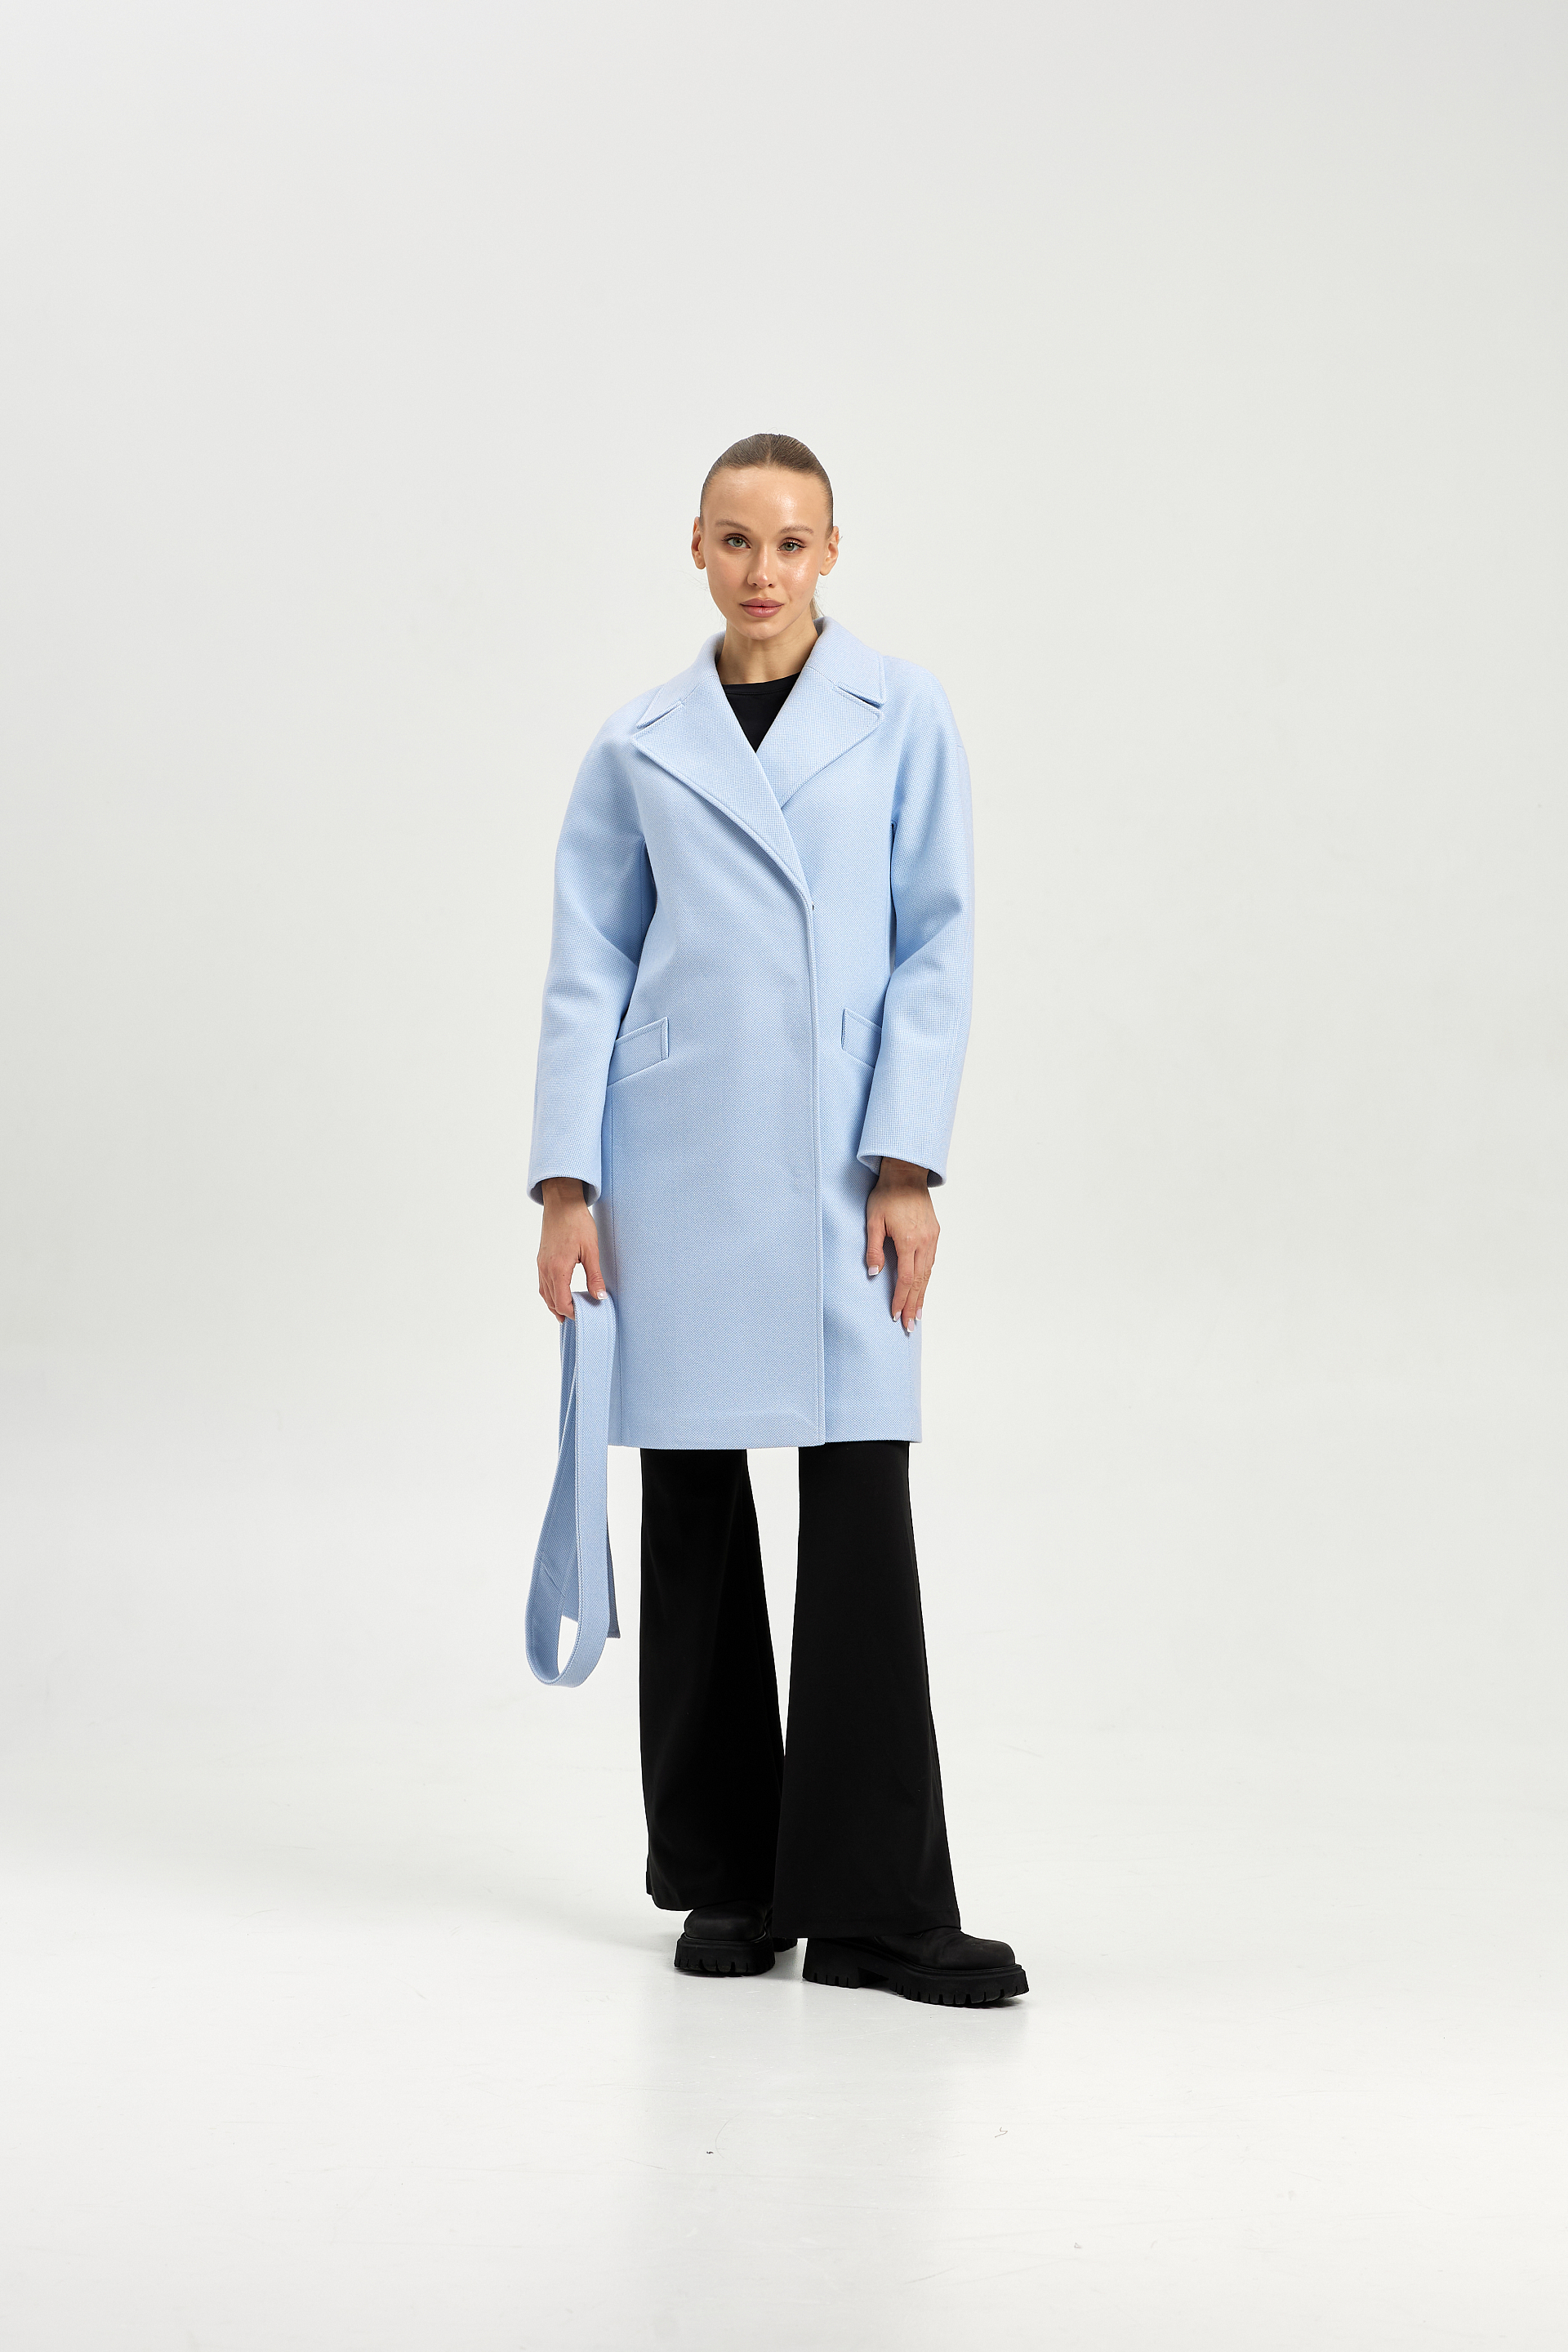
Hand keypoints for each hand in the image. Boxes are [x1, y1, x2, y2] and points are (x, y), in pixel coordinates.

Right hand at [537, 1177, 606, 1321]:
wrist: (561, 1203)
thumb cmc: (577, 1223)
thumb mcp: (591, 1250)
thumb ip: (594, 1276)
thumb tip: (599, 1297)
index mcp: (558, 1269)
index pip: (563, 1302)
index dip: (574, 1313)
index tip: (587, 1315)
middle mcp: (545, 1269)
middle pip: (551, 1301)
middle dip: (564, 1312)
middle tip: (580, 1318)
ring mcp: (541, 1264)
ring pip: (545, 1293)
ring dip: (555, 1305)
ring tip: (569, 1312)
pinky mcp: (541, 1259)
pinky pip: (543, 1283)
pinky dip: (551, 1293)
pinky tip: (560, 1293)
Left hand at [865, 1157, 938, 1333]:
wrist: (906, 1174)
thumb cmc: (886, 1194)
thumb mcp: (873, 1220)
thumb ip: (874, 1249)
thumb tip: (873, 1274)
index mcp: (908, 1240)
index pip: (906, 1278)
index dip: (900, 1298)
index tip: (895, 1314)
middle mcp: (924, 1241)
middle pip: (920, 1281)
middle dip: (913, 1305)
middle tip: (909, 1325)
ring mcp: (932, 1238)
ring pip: (928, 1273)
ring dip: (922, 1295)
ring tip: (917, 1314)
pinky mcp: (935, 1233)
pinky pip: (931, 1262)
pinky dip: (927, 1279)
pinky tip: (923, 1289)